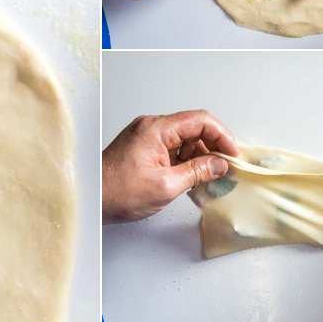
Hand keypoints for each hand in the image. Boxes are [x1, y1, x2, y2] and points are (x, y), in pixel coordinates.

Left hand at [101, 110, 238, 222]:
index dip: (222, 136)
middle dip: (212, 149)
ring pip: (184, 141)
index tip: (232, 155)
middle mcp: (151, 128)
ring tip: (209, 180)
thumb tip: (219, 165)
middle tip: (224, 170)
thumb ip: (197, 172)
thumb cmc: (116, 192)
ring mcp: (147, 138)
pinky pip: (172, 150)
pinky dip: (185, 163)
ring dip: (199, 158)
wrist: (90, 200)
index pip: (200, 121)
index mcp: (156, 129)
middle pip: (194, 129)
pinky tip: (192, 180)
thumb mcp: (166, 185)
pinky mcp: (144, 150)